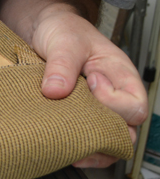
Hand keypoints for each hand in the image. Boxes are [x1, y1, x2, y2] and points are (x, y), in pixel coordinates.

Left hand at [32, 9, 146, 167]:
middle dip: (103, 134)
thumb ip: (62, 65)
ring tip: (70, 143)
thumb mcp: (64, 42)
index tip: (89, 84)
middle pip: (127, 131)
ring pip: (112, 141)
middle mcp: (115, 95)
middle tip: (74, 121)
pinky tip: (65, 147)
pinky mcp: (82, 114)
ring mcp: (100, 107)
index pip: (134, 106)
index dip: (111, 102)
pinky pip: (93, 142)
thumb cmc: (64, 30)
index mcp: (121, 75)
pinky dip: (82, 149)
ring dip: (93, 146)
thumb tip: (54, 91)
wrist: (45, 29)